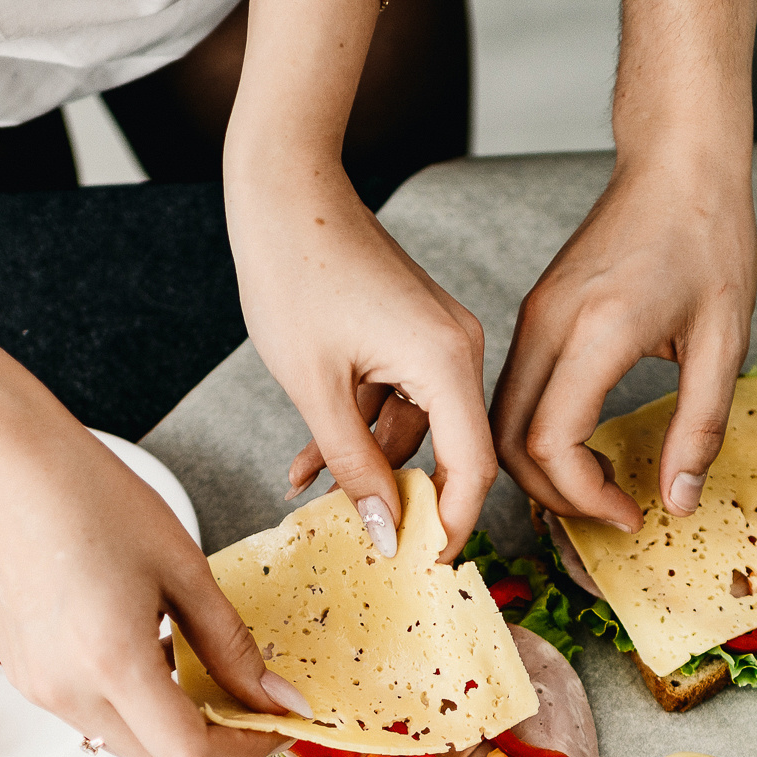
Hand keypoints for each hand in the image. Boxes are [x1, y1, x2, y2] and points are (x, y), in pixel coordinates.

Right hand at [0, 407, 302, 756]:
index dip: (243, 746)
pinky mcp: (24, 676)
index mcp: (111, 663)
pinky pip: (92, 713)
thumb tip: (275, 696)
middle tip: (250, 698)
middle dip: (213, 738)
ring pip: (125, 740)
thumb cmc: (92, 499)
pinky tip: (147, 648)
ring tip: (196, 661)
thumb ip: (231, 645)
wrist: (6, 467)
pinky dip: (132, 701)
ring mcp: (38, 688)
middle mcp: (66, 690)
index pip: (189, 754)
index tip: (275, 720)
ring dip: (171, 720)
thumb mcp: (184, 569)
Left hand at [232, 155, 492, 560]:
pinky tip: (309, 457)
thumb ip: (352, 464)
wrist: (284, 191)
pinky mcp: (414, 332)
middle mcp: (458, 350)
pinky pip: (397, 398)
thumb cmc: (294, 273)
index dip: (452, 525)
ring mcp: (438, 339)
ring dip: (366, 461)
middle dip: (403, 498)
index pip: (472, 468)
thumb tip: (383, 530)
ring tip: (308, 489)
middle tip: (369, 542)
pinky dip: (360, 426)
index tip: (424, 565)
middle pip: (449, 451)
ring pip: (414, 427)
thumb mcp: (316, 387)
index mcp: (447, 361)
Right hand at [491, 146, 756, 528]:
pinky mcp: (535, 315)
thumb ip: (700, 427)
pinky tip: (585, 446)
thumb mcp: (726, 341)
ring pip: (502, 421)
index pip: (552, 442)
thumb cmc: (708, 237)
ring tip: (598, 486)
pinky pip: (515, 393)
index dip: (585, 496)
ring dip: (540, 470)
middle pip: (509, 442)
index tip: (630, 513)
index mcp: (596, 330)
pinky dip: (536, 435)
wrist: (678, 164)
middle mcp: (549, 324)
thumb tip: (678, 500)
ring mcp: (533, 318)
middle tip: (609, 513)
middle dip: (554, 496)